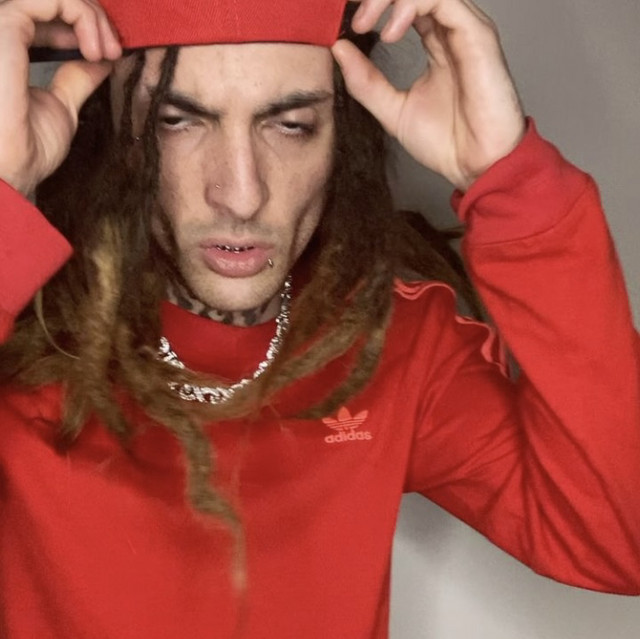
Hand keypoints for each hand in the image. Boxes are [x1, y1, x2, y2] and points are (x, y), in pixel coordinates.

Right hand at [0, 0, 121, 195]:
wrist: (10, 173)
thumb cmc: (24, 150)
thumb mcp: (62, 106)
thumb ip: (77, 78)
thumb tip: (101, 60)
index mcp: (4, 50)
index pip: (41, 16)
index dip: (80, 24)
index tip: (109, 54)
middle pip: (44, 1)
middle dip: (88, 15)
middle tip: (114, 49)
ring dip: (87, 13)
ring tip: (107, 49)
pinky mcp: (1, 26)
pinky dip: (79, 13)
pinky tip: (95, 49)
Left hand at [332, 0, 525, 190]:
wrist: (476, 167)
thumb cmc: (447, 142)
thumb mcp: (392, 110)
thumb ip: (366, 81)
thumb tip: (339, 49)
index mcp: (435, 42)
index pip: (402, 2)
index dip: (372, 4)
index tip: (344, 23)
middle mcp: (451, 30)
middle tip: (351, 18)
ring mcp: (466, 30)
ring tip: (364, 24)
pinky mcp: (478, 36)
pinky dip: (410, 5)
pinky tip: (390, 33)